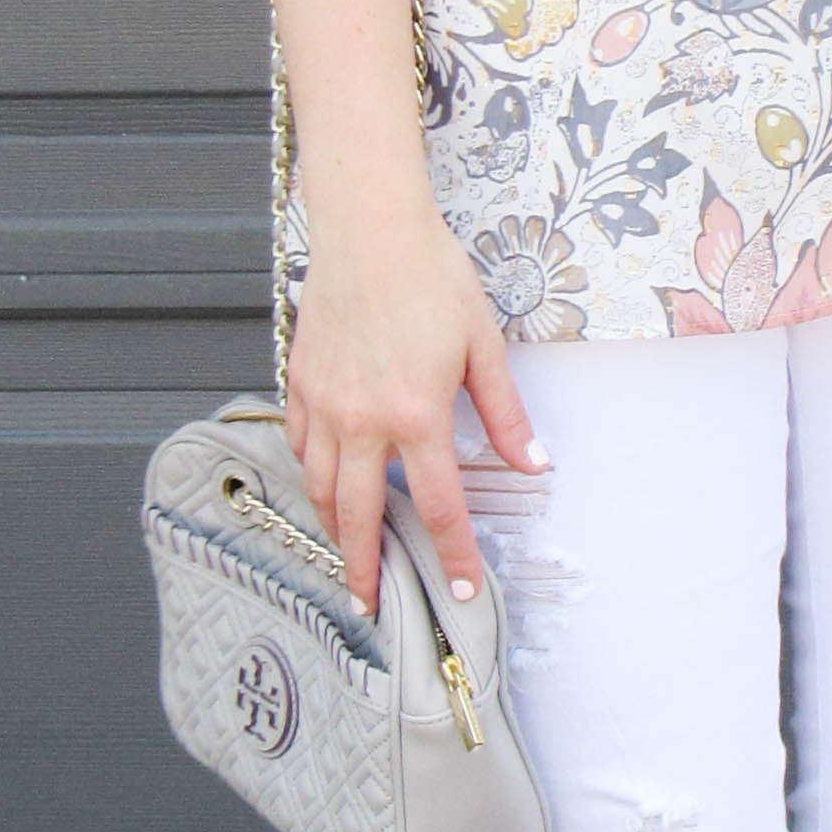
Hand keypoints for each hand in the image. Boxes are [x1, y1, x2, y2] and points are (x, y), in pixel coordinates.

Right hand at [284, 197, 543, 613]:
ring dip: (332, 528)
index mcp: (416, 415)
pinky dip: (311, 472)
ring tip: (343, 555)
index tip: (461, 587)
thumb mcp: (483, 345)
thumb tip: (532, 462)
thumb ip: (504, 413)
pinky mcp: (300, 381)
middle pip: (359, 517)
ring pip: (320, 486)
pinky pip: (299, 444)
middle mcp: (362, 420)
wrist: (369, 227)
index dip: (452, 553)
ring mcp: (323, 403)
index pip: (438, 506)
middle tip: (367, 604)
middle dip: (363, 569)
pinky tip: (324, 481)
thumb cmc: (430, 276)